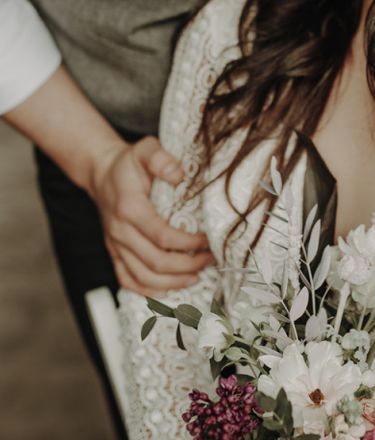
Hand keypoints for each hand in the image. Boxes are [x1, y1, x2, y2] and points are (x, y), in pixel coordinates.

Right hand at [88, 136, 213, 295]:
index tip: (208, 240)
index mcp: (130, 208)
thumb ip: (161, 158)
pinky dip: (149, 290)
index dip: (188, 243)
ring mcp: (116, 245)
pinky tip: (170, 288)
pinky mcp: (115, 252)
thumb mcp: (145, 149)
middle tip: (209, 259)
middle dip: (187, 265)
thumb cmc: (128, 164)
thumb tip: (179, 175)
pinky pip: (128, 280)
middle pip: (155, 262)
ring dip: (173, 282)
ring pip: (143, 276)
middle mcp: (120, 231)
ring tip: (196, 276)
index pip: (161, 236)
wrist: (101, 173)